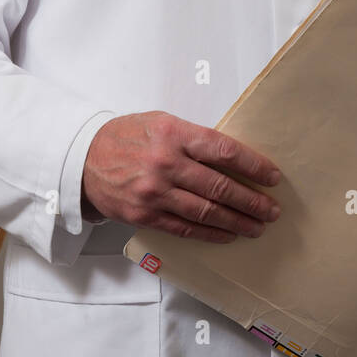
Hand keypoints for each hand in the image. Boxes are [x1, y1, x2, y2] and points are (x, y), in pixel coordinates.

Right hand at [81, 110, 281, 242]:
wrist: (84, 160)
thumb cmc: (128, 137)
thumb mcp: (161, 122)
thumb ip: (193, 138)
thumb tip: (234, 158)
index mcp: (174, 133)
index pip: (224, 151)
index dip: (253, 166)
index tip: (272, 176)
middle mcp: (166, 163)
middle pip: (220, 187)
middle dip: (252, 201)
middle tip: (272, 210)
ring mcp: (155, 192)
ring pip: (206, 212)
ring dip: (237, 221)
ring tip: (258, 226)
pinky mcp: (146, 215)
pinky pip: (186, 228)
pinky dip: (211, 233)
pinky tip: (228, 234)